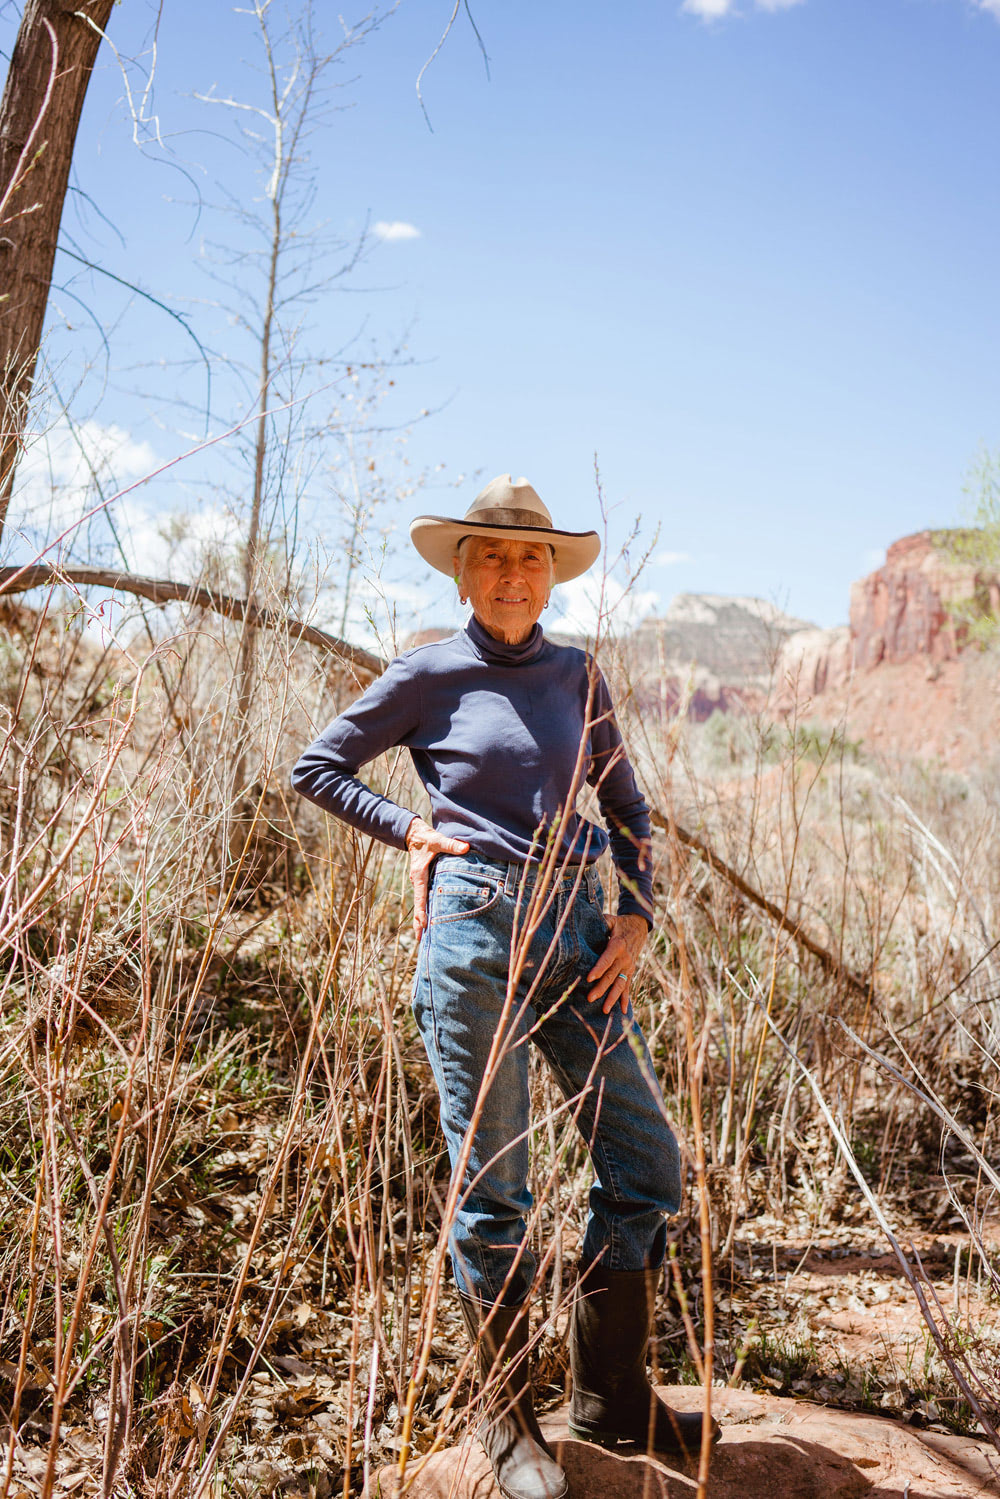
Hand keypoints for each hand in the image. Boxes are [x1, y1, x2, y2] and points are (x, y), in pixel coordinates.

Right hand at [405, 817, 469, 937]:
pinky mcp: (424, 882)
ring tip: (423, 936)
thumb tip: (466, 847)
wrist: (415, 835)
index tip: (423, 926)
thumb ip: (451, 844)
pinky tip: (429, 920)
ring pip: (420, 904)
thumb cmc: (426, 838)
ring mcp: (420, 883)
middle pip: (418, 905)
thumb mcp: (437, 840)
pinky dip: (424, 910)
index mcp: (419, 875)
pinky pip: (424, 899)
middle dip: (418, 923)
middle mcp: (418, 881)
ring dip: (421, 919)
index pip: (420, 896)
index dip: (421, 911)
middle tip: (419, 940)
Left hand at [586, 912, 648, 1014]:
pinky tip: (622, 1011)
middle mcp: (624, 959)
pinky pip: (627, 987)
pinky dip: (625, 999)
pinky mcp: (630, 971)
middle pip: (611, 976)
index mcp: (617, 946)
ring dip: (612, 998)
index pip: (606, 959)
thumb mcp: (612, 920)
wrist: (640, 928)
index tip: (589, 978)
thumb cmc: (621, 924)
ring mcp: (628, 967)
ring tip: (604, 1010)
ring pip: (620, 985)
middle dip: (601, 988)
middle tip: (590, 998)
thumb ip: (603, 922)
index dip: (598, 969)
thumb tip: (588, 919)